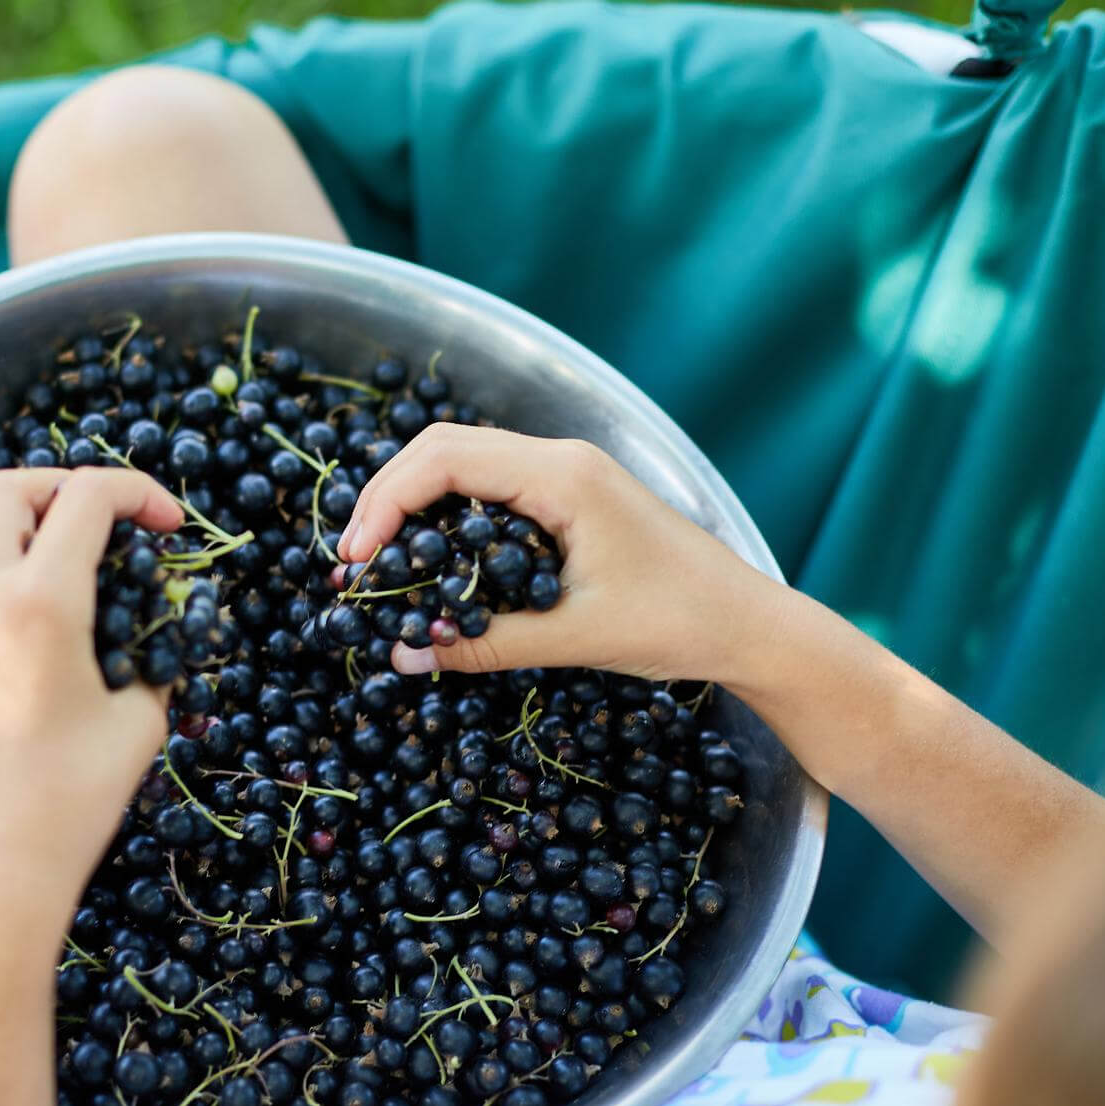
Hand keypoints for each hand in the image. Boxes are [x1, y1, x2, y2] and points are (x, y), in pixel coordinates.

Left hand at [0, 467, 183, 918]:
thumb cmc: (73, 801)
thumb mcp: (140, 724)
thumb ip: (158, 660)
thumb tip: (166, 633)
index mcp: (41, 601)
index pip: (86, 497)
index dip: (139, 491)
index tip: (172, 526)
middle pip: (9, 488)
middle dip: (68, 486)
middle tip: (115, 524)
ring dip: (23, 525)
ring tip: (73, 564)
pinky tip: (41, 617)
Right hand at [338, 425, 783, 682]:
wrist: (749, 624)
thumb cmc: (678, 622)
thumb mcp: (574, 638)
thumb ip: (485, 644)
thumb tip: (403, 655)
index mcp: (562, 475)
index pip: (445, 460)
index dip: (387, 502)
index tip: (356, 559)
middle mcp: (561, 460)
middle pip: (445, 450)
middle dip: (389, 501)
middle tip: (355, 565)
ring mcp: (568, 475)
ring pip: (465, 467)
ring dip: (416, 509)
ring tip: (383, 566)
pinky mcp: (572, 499)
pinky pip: (493, 492)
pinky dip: (451, 520)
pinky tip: (436, 565)